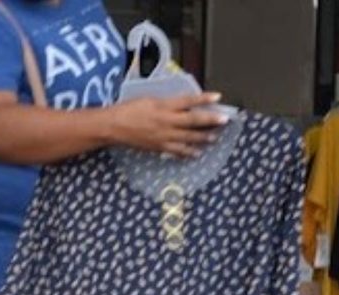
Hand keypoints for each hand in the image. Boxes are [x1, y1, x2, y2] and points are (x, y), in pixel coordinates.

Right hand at [106, 94, 227, 157]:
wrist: (114, 127)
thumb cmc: (129, 110)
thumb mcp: (150, 99)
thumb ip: (169, 101)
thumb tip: (184, 103)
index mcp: (164, 106)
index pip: (188, 101)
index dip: (204, 99)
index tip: (218, 97)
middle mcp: (166, 121)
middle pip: (193, 121)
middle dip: (210, 120)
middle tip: (224, 120)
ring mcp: (164, 136)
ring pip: (188, 138)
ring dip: (203, 138)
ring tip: (215, 137)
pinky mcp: (160, 147)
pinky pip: (177, 151)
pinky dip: (188, 152)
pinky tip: (197, 153)